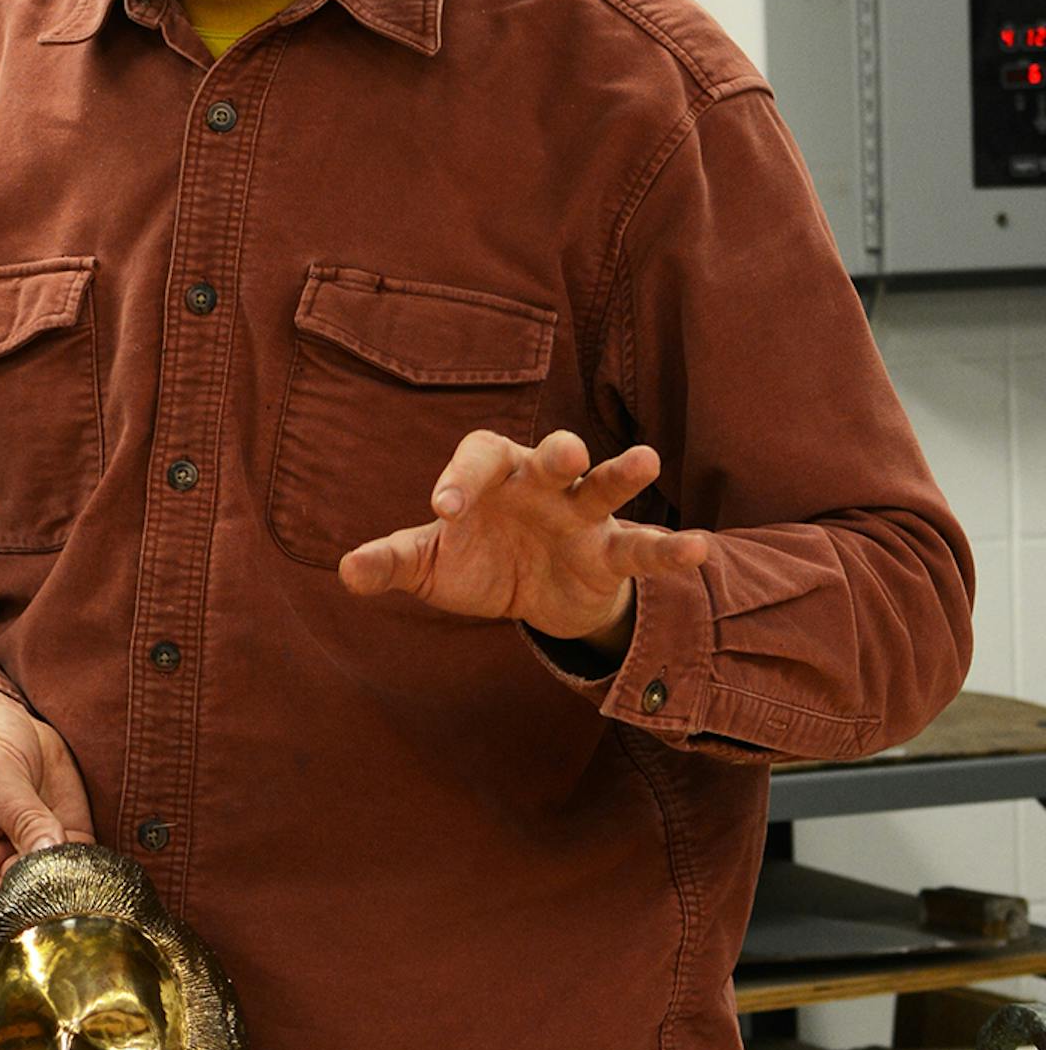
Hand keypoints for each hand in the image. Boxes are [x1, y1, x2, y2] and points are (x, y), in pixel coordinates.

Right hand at [0, 681, 94, 921]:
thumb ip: (22, 816)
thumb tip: (50, 854)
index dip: (27, 908)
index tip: (54, 892)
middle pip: (32, 909)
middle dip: (60, 899)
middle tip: (81, 881)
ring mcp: (34, 862)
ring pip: (66, 893)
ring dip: (86, 885)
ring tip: (93, 867)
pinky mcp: (67, 843)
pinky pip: (89, 867)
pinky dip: (102, 867)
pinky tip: (107, 861)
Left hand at [337, 430, 708, 651]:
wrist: (528, 597)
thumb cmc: (475, 560)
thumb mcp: (431, 565)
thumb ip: (394, 562)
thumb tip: (348, 571)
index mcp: (491, 475)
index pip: (476, 460)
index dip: (459, 479)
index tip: (440, 511)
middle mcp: (541, 484)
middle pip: (550, 456)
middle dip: (557, 452)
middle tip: (562, 453)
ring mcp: (581, 515)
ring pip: (604, 485)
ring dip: (623, 473)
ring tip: (646, 460)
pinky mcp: (611, 551)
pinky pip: (642, 546)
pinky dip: (670, 550)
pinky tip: (699, 549)